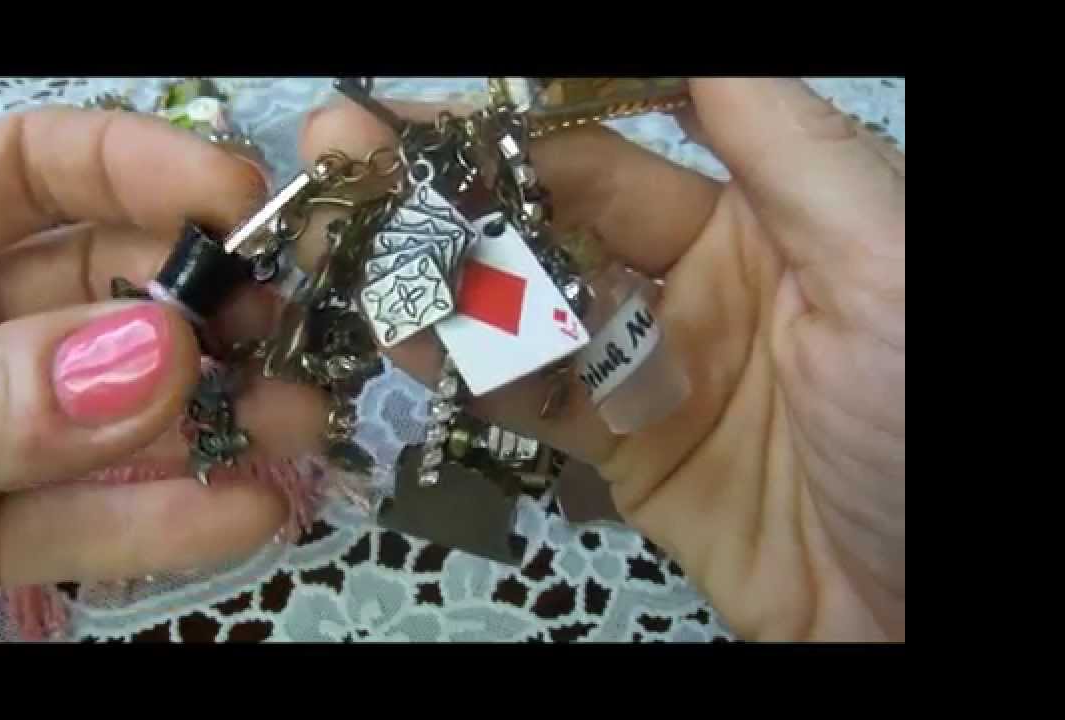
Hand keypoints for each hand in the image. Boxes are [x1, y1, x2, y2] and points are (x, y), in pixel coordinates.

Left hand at [0, 108, 329, 615]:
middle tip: (296, 332)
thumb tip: (157, 355)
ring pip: (104, 415)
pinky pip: (71, 522)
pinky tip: (247, 515)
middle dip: (203, 309)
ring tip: (302, 426)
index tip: (243, 200)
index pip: (30, 172)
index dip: (140, 168)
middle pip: (96, 291)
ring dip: (207, 419)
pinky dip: (155, 523)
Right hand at [294, 78, 903, 640]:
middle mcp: (698, 282)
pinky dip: (468, 370)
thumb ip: (779, 142)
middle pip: (549, 223)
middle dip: (448, 190)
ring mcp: (657, 373)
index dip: (509, 127)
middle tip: (344, 158)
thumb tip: (693, 52)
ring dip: (437, 277)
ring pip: (526, 312)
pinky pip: (539, 401)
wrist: (937, 612)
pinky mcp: (633, 457)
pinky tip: (400, 336)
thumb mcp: (879, 261)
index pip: (609, 151)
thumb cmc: (926, 425)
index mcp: (761, 217)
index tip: (414, 109)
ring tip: (345, 244)